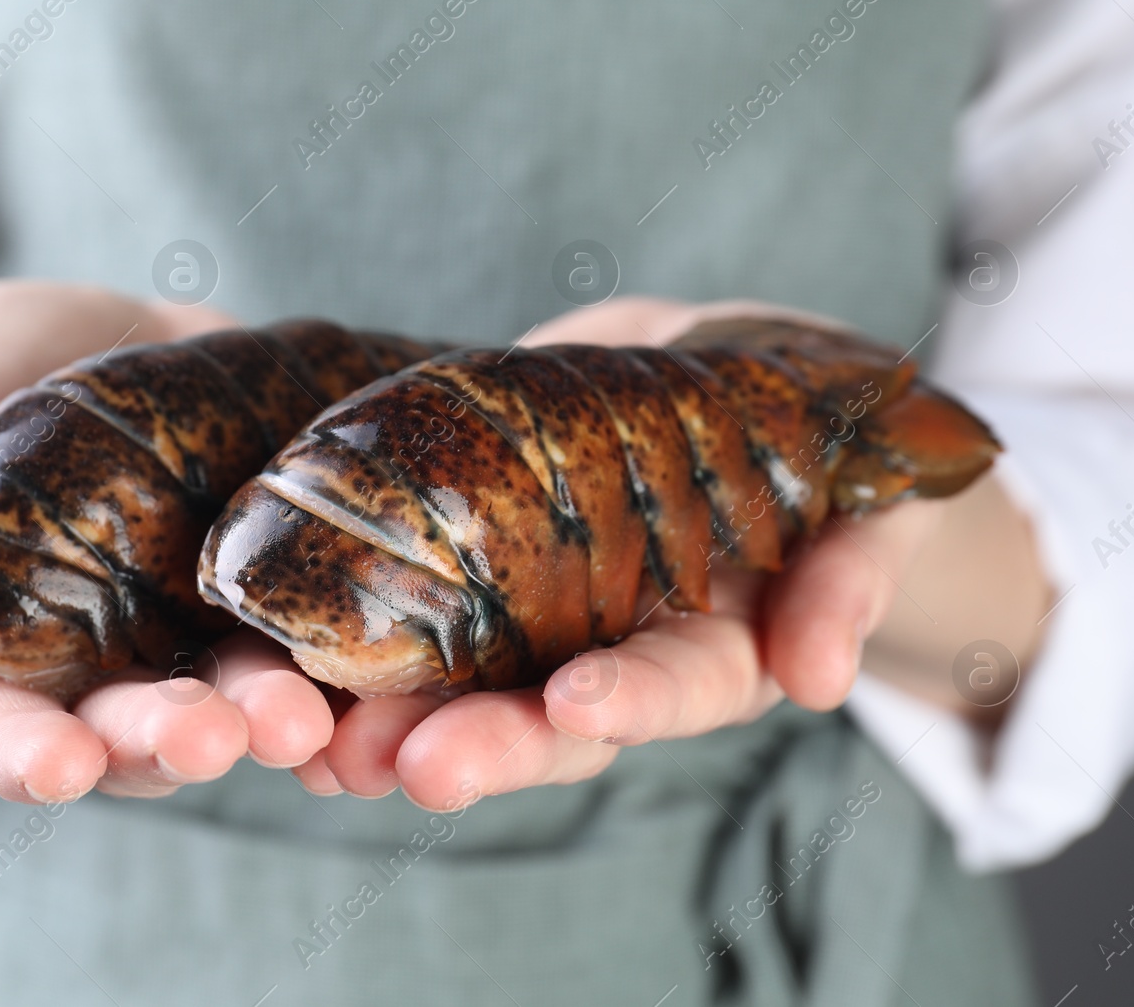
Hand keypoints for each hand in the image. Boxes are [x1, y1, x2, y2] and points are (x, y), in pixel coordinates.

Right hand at [0, 282, 334, 802]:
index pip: (0, 729)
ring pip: (232, 702)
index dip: (28, 754)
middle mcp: (106, 668)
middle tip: (207, 738)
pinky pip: (317, 645)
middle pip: (130, 731)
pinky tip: (377, 683)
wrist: (109, 334)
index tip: (63, 765)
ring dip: (264, 719)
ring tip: (300, 716)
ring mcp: (200, 639)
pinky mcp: (278, 598)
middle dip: (164, 739)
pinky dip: (344, 673)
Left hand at [295, 298, 1047, 809]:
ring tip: (317, 744)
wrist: (716, 370)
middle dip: (484, 744)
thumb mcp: (853, 492)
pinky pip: (408, 624)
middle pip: (547, 720)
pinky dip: (344, 660)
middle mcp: (613, 652)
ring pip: (462, 689)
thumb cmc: (809, 430)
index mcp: (712, 646)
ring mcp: (537, 618)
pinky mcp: (473, 566)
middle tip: (408, 764)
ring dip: (390, 722)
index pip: (674, 687)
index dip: (630, 700)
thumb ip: (845, 573)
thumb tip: (820, 676)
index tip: (577, 705)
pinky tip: (280, 676)